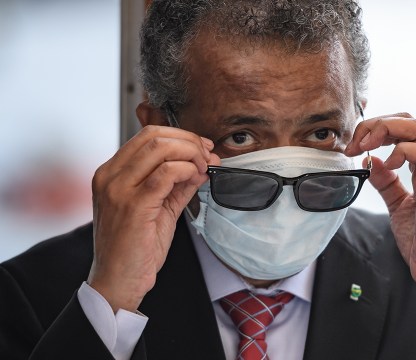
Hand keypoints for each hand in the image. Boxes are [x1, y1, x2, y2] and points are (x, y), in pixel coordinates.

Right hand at [88, 125, 217, 311]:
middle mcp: (109, 176)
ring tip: (204, 169)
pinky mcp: (133, 205)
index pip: (146, 135)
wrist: (118, 281)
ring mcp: (118, 189)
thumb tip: (201, 164)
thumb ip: (177, 184)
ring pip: (160, 148)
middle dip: (189, 141)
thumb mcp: (158, 208)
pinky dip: (188, 170)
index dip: (180, 136)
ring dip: (191, 154)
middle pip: (154, 135)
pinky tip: (196, 179)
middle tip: (208, 156)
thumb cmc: (135, 249)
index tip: (202, 148)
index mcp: (111, 173)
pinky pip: (166, 173)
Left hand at [345, 113, 415, 304]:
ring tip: (367, 147)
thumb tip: (372, 162)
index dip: (377, 129)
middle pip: (412, 122)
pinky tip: (389, 164)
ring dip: (387, 130)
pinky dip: (402, 151)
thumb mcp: (398, 206)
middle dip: (379, 124)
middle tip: (356, 142)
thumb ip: (387, 183)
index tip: (355, 146)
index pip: (406, 129)